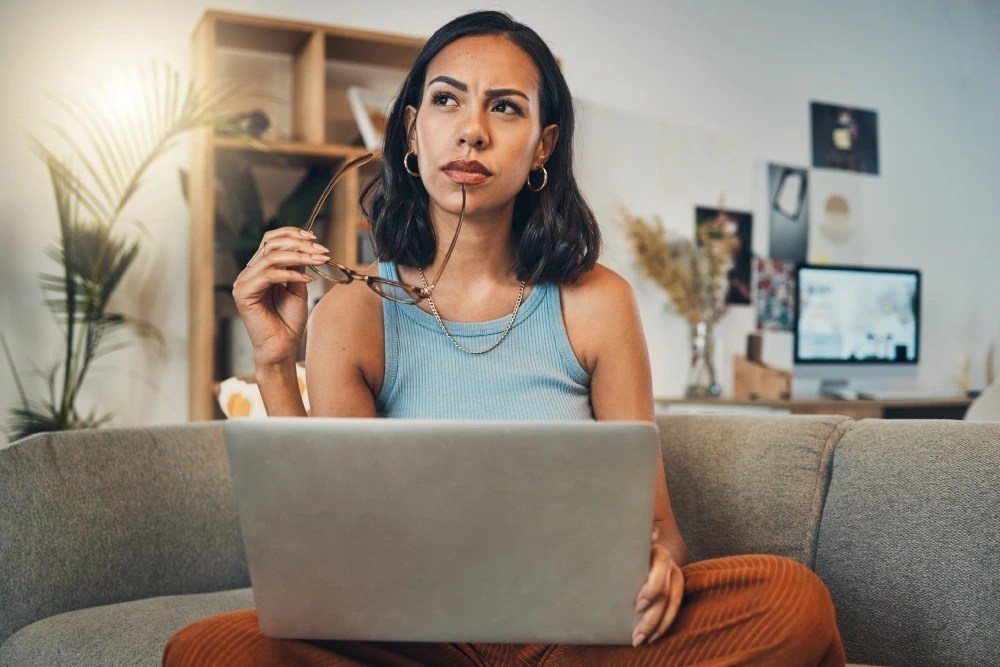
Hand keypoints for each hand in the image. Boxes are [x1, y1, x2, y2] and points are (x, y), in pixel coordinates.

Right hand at [231, 228, 329, 368]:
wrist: (283, 348)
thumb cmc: (289, 322)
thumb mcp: (298, 287)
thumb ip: (297, 266)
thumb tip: (307, 245)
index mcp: (260, 270)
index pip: (270, 240)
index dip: (292, 234)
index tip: (315, 239)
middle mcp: (249, 273)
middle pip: (270, 244)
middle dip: (299, 244)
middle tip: (321, 251)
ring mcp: (244, 283)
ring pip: (271, 257)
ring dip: (299, 256)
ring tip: (318, 261)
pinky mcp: (243, 294)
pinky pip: (269, 275)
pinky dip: (290, 274)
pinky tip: (307, 279)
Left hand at [632, 527, 683, 646]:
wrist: (649, 546)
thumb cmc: (632, 547)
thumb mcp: (633, 544)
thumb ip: (640, 540)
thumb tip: (653, 533)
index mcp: (659, 554)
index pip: (660, 573)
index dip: (651, 590)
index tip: (637, 605)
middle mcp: (671, 566)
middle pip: (665, 595)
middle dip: (651, 617)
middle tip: (635, 634)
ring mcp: (676, 578)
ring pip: (671, 606)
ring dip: (657, 626)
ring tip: (640, 640)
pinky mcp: (676, 590)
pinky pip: (674, 611)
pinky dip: (663, 626)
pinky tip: (652, 637)